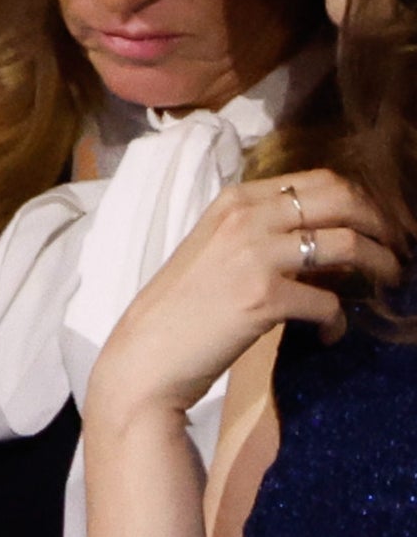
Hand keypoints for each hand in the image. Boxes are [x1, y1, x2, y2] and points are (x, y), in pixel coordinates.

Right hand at [87, 174, 399, 437]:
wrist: (145, 356)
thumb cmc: (178, 309)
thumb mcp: (214, 250)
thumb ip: (260, 232)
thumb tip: (323, 238)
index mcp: (234, 200)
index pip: (319, 180)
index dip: (361, 200)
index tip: (376, 224)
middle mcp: (245, 218)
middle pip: (343, 200)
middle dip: (381, 224)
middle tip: (393, 249)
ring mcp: (254, 256)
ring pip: (348, 243)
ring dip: (380, 264)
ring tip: (386, 283)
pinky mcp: (264, 298)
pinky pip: (329, 303)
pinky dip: (339, 321)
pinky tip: (332, 333)